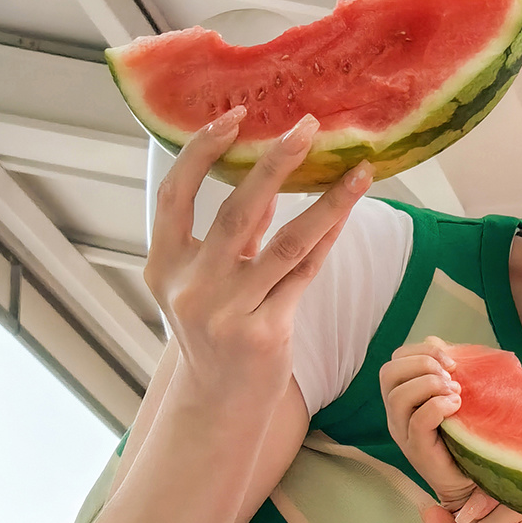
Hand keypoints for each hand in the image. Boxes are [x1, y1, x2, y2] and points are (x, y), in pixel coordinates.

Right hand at [147, 108, 372, 414]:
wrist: (220, 405)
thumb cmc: (214, 334)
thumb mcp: (202, 283)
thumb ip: (228, 237)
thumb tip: (268, 182)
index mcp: (164, 266)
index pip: (176, 193)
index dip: (201, 151)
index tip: (233, 116)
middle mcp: (191, 287)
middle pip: (235, 211)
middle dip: (273, 163)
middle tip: (305, 126)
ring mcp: (228, 313)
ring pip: (284, 243)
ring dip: (326, 202)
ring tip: (357, 170)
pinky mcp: (266, 333)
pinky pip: (305, 274)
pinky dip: (328, 239)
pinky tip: (349, 210)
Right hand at [380, 335, 497, 516]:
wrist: (472, 479)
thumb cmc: (466, 434)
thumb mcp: (456, 394)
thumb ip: (447, 371)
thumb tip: (443, 344)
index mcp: (403, 396)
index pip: (396, 359)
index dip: (422, 351)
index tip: (451, 362)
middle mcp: (396, 414)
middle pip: (389, 373)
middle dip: (423, 365)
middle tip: (451, 378)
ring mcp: (403, 433)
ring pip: (398, 396)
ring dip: (430, 385)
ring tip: (455, 394)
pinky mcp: (417, 450)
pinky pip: (417, 421)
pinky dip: (437, 407)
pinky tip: (456, 408)